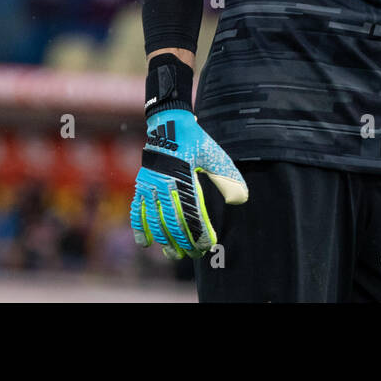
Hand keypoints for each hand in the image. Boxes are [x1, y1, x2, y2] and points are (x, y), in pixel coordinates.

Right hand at [130, 107, 248, 258]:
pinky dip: (140, 228)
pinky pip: (138, 211)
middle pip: (173, 222)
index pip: (192, 214)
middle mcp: (165, 185)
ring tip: (173, 254)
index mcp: (184, 179)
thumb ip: (227, 177)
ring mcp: (150, 186)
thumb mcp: (214, 156)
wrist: (169, 124)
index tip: (207, 246)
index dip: (198, 233)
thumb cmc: (195, 141)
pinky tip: (145, 242)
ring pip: (155, 220)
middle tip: (192, 255)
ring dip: (164, 240)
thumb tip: (242, 198)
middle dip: (183, 242)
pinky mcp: (141, 185)